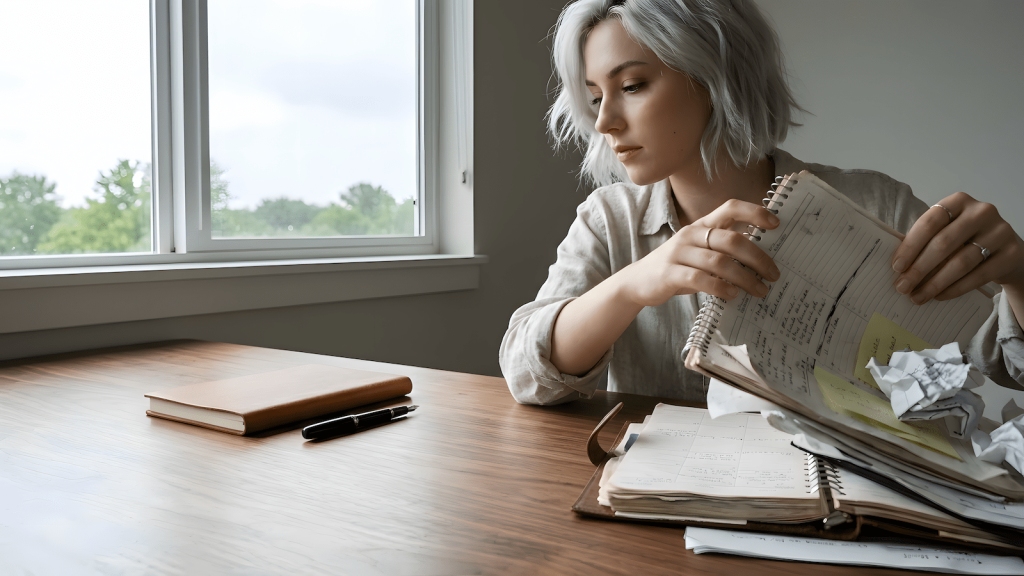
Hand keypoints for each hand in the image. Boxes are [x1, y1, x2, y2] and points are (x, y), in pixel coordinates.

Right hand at [618, 199, 781, 307]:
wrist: (638, 281)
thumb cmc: (678, 267)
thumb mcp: (700, 252)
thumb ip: (724, 249)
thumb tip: (762, 258)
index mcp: (701, 225)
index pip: (730, 208)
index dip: (754, 212)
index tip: (776, 224)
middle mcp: (690, 235)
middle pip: (731, 239)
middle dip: (758, 257)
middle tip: (774, 274)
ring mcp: (678, 253)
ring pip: (719, 262)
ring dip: (745, 277)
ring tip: (760, 290)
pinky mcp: (669, 274)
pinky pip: (700, 279)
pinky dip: (720, 287)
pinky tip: (732, 295)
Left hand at [891, 191, 1023, 303]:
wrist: (1006, 252)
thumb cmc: (966, 241)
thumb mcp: (947, 232)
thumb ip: (926, 241)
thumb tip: (898, 267)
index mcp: (959, 201)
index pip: (930, 221)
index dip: (911, 245)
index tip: (896, 267)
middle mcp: (981, 212)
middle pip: (943, 243)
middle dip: (919, 268)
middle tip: (902, 287)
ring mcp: (1000, 232)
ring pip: (960, 262)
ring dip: (935, 283)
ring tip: (918, 296)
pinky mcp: (1011, 254)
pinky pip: (978, 276)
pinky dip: (955, 288)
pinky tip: (939, 296)